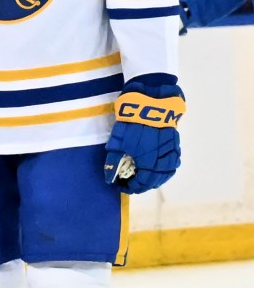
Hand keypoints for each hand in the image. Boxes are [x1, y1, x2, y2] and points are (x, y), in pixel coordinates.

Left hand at [104, 80, 184, 194]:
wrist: (152, 100)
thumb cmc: (132, 121)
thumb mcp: (117, 141)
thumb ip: (114, 161)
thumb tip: (111, 178)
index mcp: (149, 162)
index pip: (140, 183)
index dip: (129, 187)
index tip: (120, 186)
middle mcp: (163, 161)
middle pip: (153, 181)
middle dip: (141, 184)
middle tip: (130, 183)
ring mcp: (171, 152)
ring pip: (165, 173)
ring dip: (154, 179)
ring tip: (143, 179)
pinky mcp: (175, 143)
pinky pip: (172, 163)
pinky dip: (164, 170)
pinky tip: (157, 169)